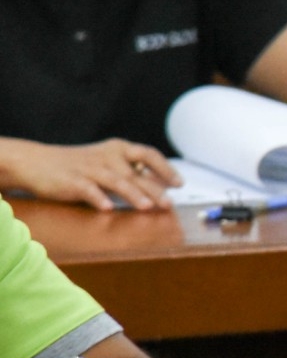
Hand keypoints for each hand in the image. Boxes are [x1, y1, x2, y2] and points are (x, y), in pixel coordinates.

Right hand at [0, 138, 181, 210]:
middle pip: (136, 173)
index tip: (179, 183)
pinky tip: (107, 209)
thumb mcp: (107, 163)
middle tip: (169, 204)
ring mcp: (89, 168)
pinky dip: (98, 198)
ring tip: (147, 207)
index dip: (166, 169)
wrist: (35, 162)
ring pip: (116, 181)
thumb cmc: (77, 165)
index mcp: (118, 149)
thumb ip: (131, 172)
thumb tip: (161, 187)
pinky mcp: (71, 181)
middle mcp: (107, 156)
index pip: (149, 155)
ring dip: (133, 194)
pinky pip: (87, 190)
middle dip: (154, 189)